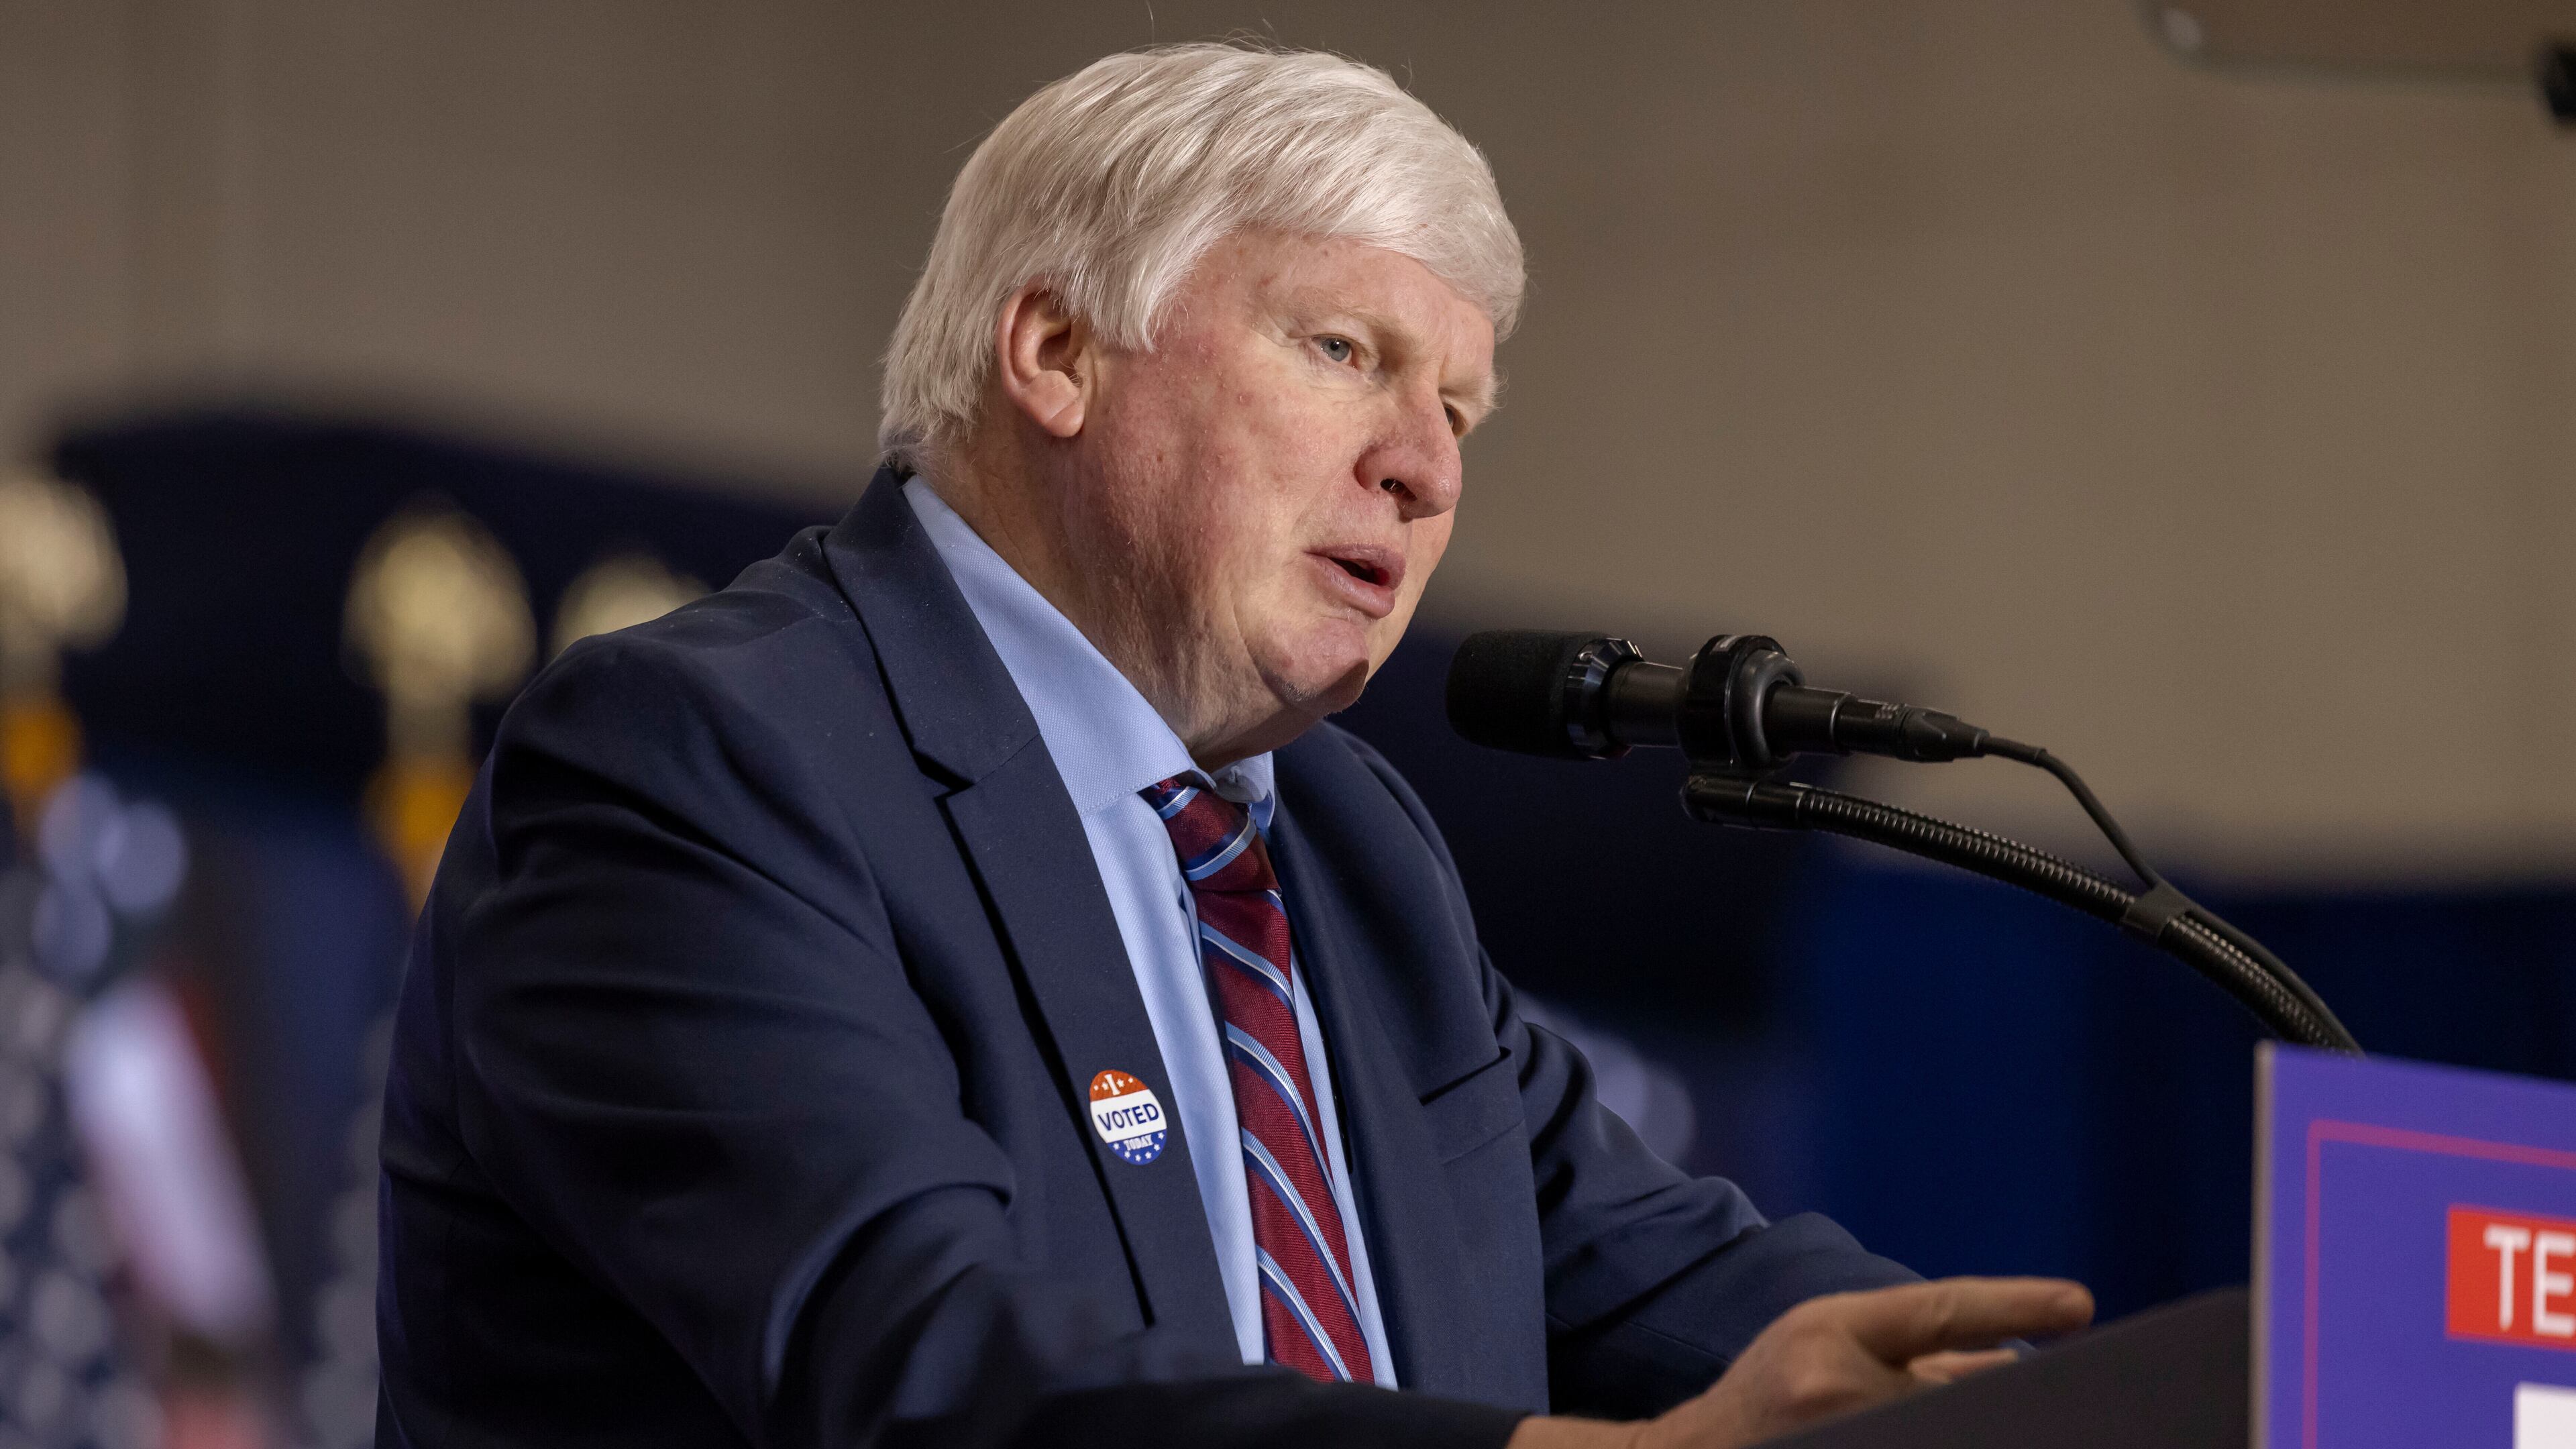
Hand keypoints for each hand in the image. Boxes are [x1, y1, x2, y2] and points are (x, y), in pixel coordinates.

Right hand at [1507, 1276, 2092, 1448]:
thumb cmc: (1772, 1395)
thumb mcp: (1830, 1343)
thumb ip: (1920, 1350)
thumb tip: (2019, 1357)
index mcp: (1828, 1330)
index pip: (1939, 1309)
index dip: (2015, 1302)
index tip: (2081, 1304)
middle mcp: (1834, 1382)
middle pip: (1960, 1385)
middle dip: (2004, 1392)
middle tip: (2062, 1395)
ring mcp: (1843, 1431)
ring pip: (1950, 1416)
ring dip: (1978, 1421)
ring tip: (1986, 1412)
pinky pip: (1926, 1443)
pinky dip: (1948, 1433)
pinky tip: (1951, 1429)